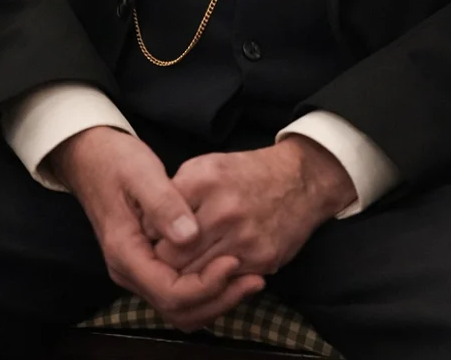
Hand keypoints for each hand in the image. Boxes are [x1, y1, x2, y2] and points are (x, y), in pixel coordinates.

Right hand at [46, 126, 264, 330]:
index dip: (206, 285)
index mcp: (126, 253)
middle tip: (255, 279)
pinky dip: (207, 289)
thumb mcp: (141, 173)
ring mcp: (140, 270)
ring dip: (216, 299)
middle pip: (178, 309)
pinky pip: (181, 291)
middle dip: (218, 299)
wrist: (92, 158)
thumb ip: (164, 205)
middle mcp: (131, 270)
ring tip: (251, 278)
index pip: (169, 292)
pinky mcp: (151, 262)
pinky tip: (232, 270)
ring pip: (181, 308)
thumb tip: (190, 236)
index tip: (234, 261)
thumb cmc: (117, 161)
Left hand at [155, 136, 355, 277]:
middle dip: (166, 263)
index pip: (157, 227)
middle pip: (173, 258)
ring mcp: (243, 238)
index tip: (155, 240)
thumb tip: (149, 226)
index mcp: (203, 181)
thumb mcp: (206, 166)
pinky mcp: (261, 260)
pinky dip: (215, 281)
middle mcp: (223, 210)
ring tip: (190, 266)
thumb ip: (175, 192)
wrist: (301, 180)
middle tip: (168, 260)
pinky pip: (224, 284)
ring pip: (196, 277)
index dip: (152, 238)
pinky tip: (214, 269)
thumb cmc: (246, 174)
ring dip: (189, 276)